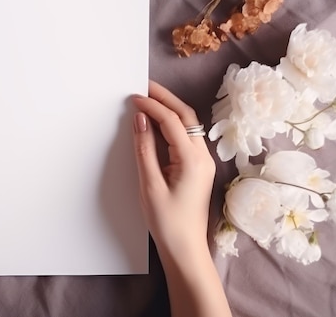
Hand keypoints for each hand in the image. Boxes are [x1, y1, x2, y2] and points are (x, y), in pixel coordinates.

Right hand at [131, 81, 215, 254]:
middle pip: (185, 116)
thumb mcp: (150, 184)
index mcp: (192, 159)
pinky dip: (170, 124)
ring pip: (186, 125)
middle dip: (164, 98)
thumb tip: (140, 120)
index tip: (133, 98)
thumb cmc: (167, 222)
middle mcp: (202, 156)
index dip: (152, 106)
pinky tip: (155, 124)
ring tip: (147, 99)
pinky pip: (184, 137)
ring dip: (168, 109)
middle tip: (144, 86)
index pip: (171, 121)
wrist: (185, 249)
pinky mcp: (197, 168)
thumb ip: (144, 149)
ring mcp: (202, 162)